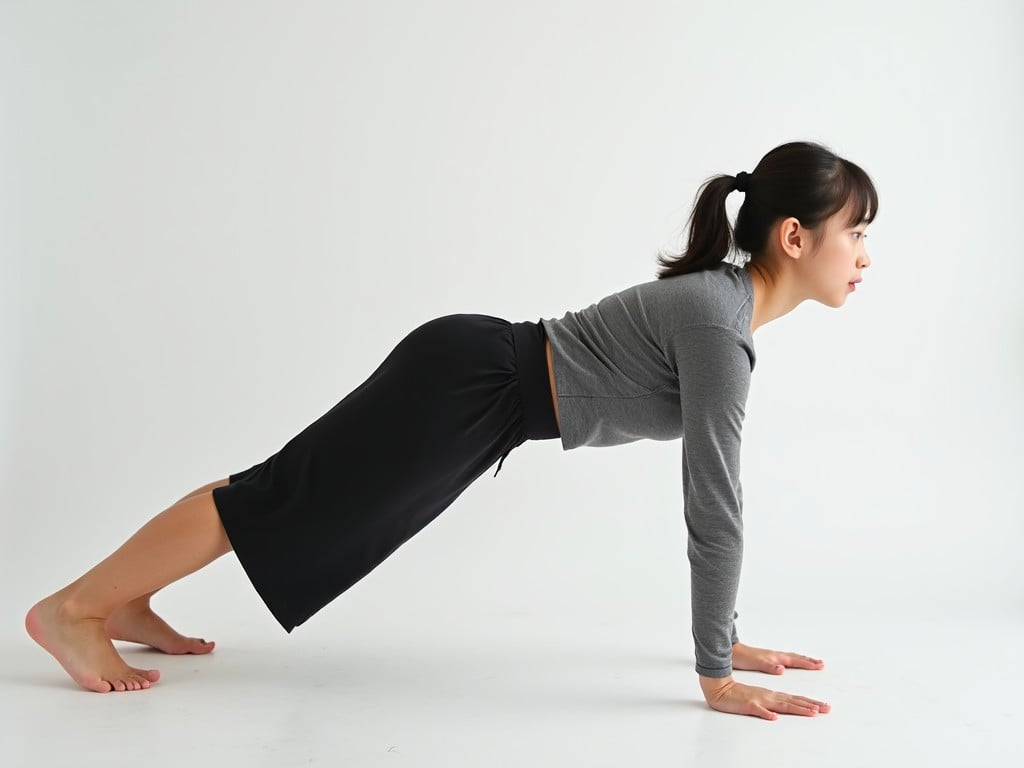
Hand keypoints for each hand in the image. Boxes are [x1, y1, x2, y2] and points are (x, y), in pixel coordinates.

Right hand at [700, 676, 830, 720]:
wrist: (719, 688)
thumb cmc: (738, 695)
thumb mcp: (758, 699)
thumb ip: (771, 704)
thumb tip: (783, 713)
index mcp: (772, 695)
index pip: (795, 699)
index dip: (810, 703)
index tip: (824, 707)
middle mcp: (769, 696)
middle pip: (793, 701)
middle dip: (811, 705)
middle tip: (827, 709)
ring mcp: (759, 700)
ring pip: (781, 705)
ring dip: (797, 708)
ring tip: (811, 713)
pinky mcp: (748, 705)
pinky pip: (758, 710)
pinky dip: (766, 713)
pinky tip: (773, 717)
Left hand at [731, 641, 824, 674]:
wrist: (730, 651)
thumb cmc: (742, 657)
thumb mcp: (756, 663)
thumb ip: (769, 666)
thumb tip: (782, 669)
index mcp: (775, 658)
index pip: (795, 660)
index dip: (807, 664)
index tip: (820, 665)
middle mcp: (775, 656)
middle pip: (795, 658)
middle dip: (808, 661)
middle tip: (821, 663)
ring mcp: (771, 657)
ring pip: (790, 658)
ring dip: (802, 660)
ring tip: (811, 663)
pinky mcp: (767, 660)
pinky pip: (784, 660)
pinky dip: (792, 661)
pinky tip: (791, 665)